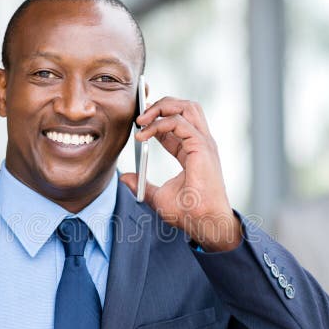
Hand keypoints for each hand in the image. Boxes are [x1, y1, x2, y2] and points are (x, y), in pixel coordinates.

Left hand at [120, 97, 241, 251]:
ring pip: (186, 107)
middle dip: (161, 104)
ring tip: (141, 120)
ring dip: (162, 107)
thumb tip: (125, 177)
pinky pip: (179, 122)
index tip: (138, 120)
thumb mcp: (158, 196)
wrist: (203, 223)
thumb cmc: (188, 213)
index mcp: (194, 151)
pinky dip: (160, 123)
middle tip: (139, 116)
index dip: (157, 117)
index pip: (177, 123)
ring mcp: (203, 143)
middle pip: (185, 107)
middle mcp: (201, 143)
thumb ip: (143, 184)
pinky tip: (144, 134)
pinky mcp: (202, 147)